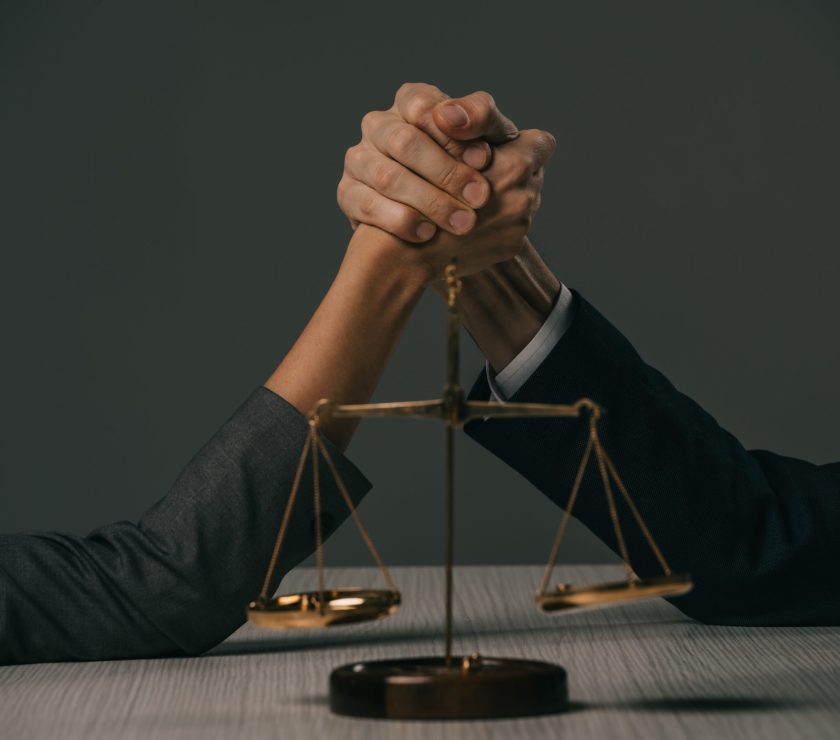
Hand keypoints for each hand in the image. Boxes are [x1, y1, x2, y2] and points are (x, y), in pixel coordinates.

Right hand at [338, 83, 526, 242]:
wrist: (452, 216)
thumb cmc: (474, 167)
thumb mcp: (490, 137)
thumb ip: (480, 116)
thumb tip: (451, 116)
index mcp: (411, 103)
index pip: (422, 106)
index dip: (452, 133)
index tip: (484, 159)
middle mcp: (379, 125)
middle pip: (404, 142)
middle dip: (446, 172)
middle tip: (479, 198)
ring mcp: (359, 159)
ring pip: (386, 176)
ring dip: (428, 201)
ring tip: (462, 222)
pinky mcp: (348, 193)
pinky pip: (367, 205)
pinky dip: (400, 220)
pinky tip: (428, 233)